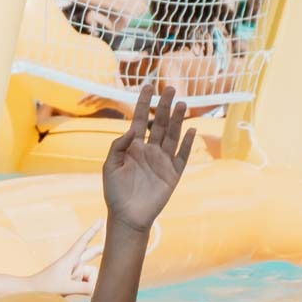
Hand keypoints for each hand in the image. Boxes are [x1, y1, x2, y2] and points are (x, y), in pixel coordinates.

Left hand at [30, 223, 99, 295]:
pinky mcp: (72, 280)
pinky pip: (86, 283)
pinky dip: (85, 288)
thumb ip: (86, 288)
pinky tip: (74, 291)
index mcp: (70, 259)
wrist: (30, 291)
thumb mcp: (66, 288)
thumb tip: (99, 288)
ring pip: (91, 276)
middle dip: (100, 250)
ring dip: (86, 283)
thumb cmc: (45, 287)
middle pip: (91, 253)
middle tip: (112, 244)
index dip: (93, 231)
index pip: (83, 241)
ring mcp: (72, 271)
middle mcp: (73, 263)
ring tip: (69, 288)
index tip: (100, 220)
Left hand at [104, 88, 194, 233]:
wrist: (127, 215)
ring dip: (177, 120)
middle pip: (159, 123)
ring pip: (172, 135)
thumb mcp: (110, 166)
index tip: (148, 86)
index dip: (144, 103)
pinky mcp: (173, 173)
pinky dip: (186, 143)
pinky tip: (191, 130)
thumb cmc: (115, 192)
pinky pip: (182, 155)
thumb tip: (132, 128)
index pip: (140, 120)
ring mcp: (162, 161)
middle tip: (170, 88)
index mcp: (133, 147)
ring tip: (182, 103)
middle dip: (164, 106)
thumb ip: (118, 145)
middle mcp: (149, 150)